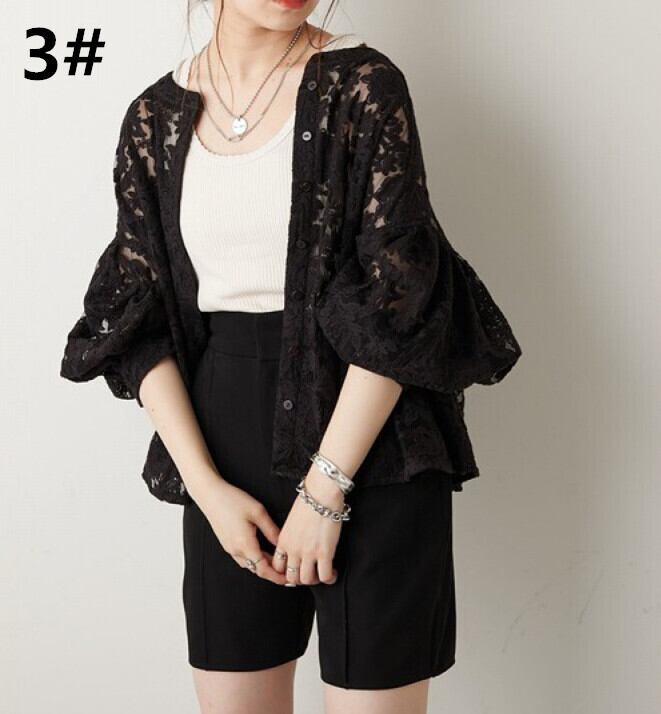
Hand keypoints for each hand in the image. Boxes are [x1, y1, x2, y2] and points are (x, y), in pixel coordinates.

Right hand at [195, 477, 287, 585]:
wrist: (210, 494)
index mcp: (244, 544)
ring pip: (249, 564)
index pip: (263, 569)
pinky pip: (242, 556)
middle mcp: (235, 550)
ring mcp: (229, 547)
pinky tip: (262, 550)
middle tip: (286, 570)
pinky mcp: (226, 543)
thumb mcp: (258, 512)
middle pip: (257, 569)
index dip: (276, 576)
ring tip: (277, 560)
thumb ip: (272, 530)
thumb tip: (283, 544)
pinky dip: (254, 558)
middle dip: (272, 572)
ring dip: (263, 565)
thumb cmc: (232, 500)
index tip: (287, 579)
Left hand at [273, 466, 345, 585]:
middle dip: (301, 579)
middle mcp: (293, 549)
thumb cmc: (309, 501)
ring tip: (323, 574)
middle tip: (311, 574)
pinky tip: (333, 573)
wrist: (321, 493)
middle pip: (292, 577)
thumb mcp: (292, 521)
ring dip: (316, 580)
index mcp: (284, 540)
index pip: (278, 567)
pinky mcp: (324, 552)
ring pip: (307, 580)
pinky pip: (325, 576)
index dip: (286, 573)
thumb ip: (291, 535)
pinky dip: (330, 578)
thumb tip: (297, 543)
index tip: (296, 571)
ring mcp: (308, 552)